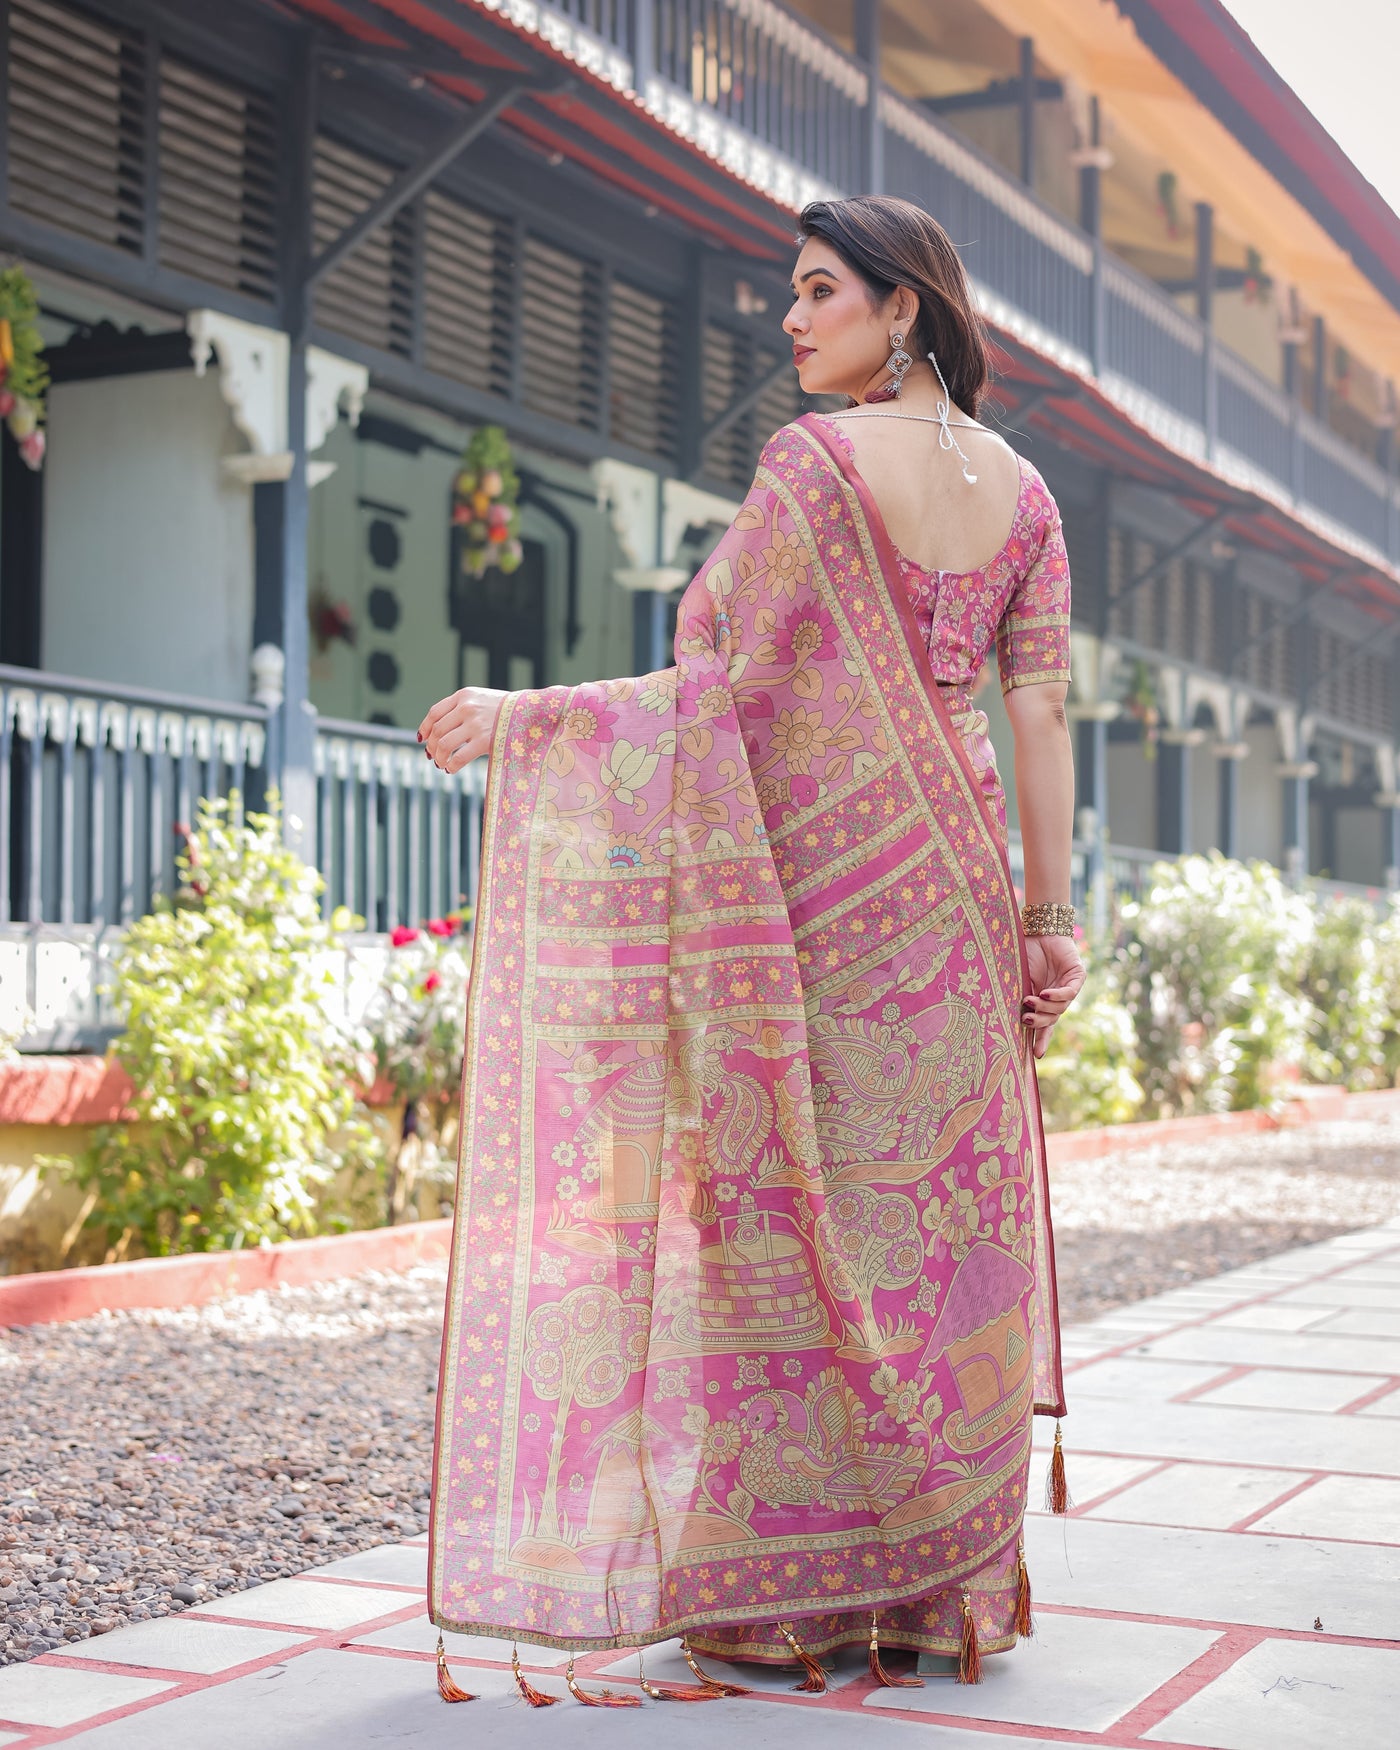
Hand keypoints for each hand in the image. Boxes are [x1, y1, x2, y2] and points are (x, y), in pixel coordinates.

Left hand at [417, 688, 507, 773]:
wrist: (533, 711)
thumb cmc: (507, 710)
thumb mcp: (482, 699)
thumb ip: (462, 708)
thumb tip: (438, 731)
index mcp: (464, 695)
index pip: (434, 712)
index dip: (425, 728)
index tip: (423, 739)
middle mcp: (467, 707)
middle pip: (437, 730)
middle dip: (431, 747)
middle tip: (433, 757)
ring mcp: (475, 724)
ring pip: (443, 744)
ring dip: (439, 758)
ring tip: (441, 764)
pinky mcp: (485, 741)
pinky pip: (458, 757)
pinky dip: (451, 765)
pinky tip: (451, 769)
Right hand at [1022, 933, 1084, 1058]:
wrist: (1036, 930)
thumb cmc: (1024, 953)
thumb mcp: (1020, 980)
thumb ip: (1021, 998)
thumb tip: (1013, 1018)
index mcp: (1043, 1001)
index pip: (1045, 1025)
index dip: (1041, 1039)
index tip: (1036, 1055)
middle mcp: (1058, 997)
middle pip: (1052, 1019)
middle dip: (1039, 1022)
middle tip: (1025, 1020)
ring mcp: (1069, 987)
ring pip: (1061, 1008)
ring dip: (1045, 1007)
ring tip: (1030, 1001)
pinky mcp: (1078, 976)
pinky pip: (1070, 992)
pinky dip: (1057, 995)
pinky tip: (1045, 993)